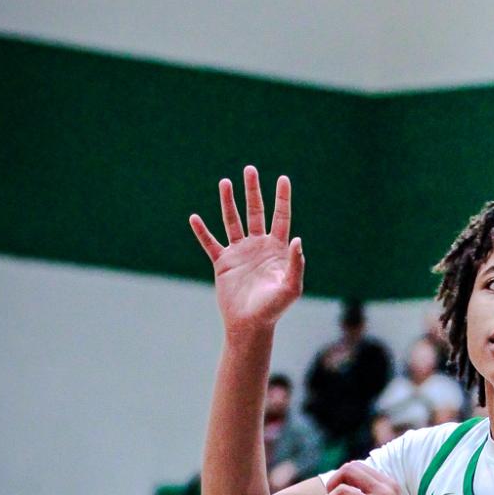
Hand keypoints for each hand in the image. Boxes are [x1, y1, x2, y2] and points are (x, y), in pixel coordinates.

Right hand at [189, 166, 303, 335]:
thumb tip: (298, 239)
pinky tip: (194, 217)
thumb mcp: (291, 287)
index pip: (280, 217)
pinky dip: (202, 231)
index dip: (282, 198)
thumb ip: (296, 264)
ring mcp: (239, 253)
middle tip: (249, 169)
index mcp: (277, 249)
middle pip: (255, 212)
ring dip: (228, 202)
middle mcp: (258, 246)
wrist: (250, 324)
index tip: (283, 179)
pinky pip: (210, 243)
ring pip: (233, 221)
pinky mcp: (223, 263)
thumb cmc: (274, 308)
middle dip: (252, 191)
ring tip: (224, 182)